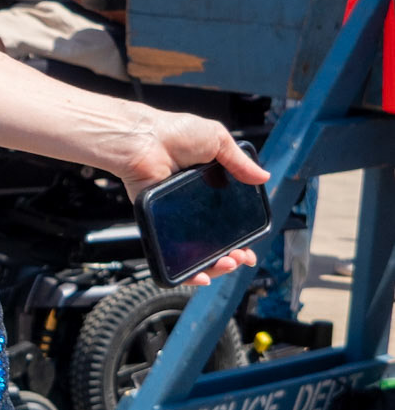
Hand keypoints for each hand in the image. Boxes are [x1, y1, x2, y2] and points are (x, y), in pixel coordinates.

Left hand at [113, 106, 269, 286]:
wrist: (144, 139)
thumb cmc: (175, 134)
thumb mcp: (217, 141)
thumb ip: (240, 162)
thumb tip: (264, 177)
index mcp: (209, 188)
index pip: (229, 220)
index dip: (242, 236)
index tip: (251, 247)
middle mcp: (193, 206)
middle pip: (215, 241)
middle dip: (232, 255)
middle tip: (241, 258)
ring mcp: (175, 218)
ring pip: (196, 252)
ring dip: (214, 265)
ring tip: (227, 263)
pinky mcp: (157, 224)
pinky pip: (171, 252)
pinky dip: (185, 269)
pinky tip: (200, 275)